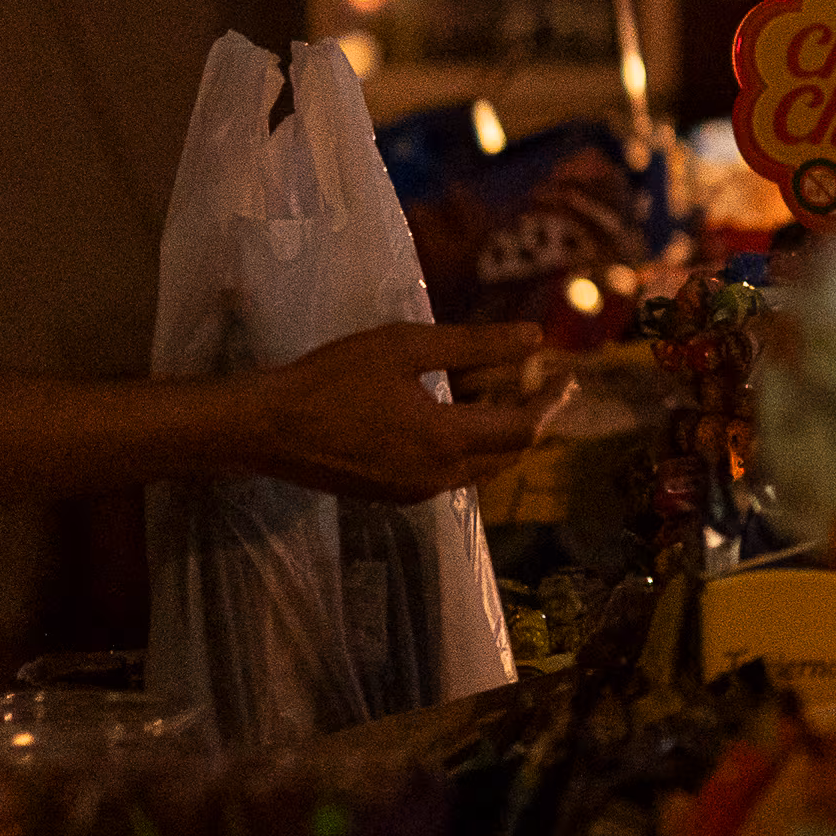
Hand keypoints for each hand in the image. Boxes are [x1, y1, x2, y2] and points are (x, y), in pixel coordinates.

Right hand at [250, 323, 552, 501]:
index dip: (551, 400)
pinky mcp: (395, 495)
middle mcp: (440, 478)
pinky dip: (468, 444)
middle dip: (531, 416)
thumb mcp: (405, 346)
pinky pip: (452, 473)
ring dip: (498, 431)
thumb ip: (474, 344)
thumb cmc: (333, 378)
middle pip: (509, 453)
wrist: (267, 428)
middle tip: (540, 380)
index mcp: (447, 441)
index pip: (524, 428)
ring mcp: (416, 492)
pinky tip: (452, 411)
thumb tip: (534, 339)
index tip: (568, 373)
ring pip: (482, 467)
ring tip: (496, 389)